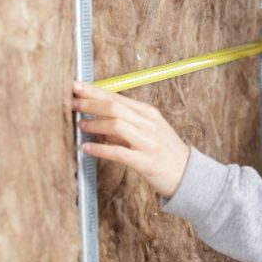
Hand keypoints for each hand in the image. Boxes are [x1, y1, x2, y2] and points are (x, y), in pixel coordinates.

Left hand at [71, 81, 190, 196]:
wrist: (189, 174)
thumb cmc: (166, 152)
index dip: (95, 91)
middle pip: (115, 107)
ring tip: (80, 125)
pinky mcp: (146, 161)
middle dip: (90, 103)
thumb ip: (125, 126)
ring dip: (94, 124)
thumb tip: (98, 123)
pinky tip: (86, 148)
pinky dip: (99, 149)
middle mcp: (149, 124)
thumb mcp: (149, 132)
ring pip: (116, 125)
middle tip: (73, 103)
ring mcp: (148, 142)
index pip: (117, 97)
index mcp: (149, 113)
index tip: (77, 86)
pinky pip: (118, 152)